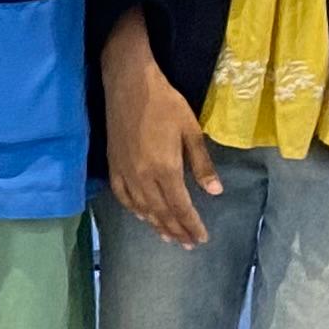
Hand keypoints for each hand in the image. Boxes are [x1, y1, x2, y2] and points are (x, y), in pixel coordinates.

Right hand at [102, 25, 218, 248]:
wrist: (128, 84)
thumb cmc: (165, 103)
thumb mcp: (190, 130)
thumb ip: (201, 163)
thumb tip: (215, 191)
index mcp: (165, 168)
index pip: (180, 207)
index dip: (191, 225)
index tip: (201, 238)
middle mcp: (143, 176)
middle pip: (161, 212)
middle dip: (176, 229)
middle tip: (188, 244)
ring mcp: (125, 172)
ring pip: (142, 208)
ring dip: (156, 224)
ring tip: (169, 237)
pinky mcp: (114, 165)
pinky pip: (123, 195)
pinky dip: (134, 209)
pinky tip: (142, 215)